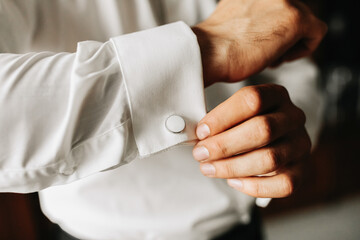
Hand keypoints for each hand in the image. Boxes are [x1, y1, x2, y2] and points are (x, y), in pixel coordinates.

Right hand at [192, 0, 326, 86]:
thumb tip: (265, 21)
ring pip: (304, 22)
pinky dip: (302, 49)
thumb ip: (254, 10)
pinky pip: (317, 32)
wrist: (208, 53)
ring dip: (289, 42)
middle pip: (293, 12)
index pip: (279, 6)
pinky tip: (279, 58)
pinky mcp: (295, 18)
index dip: (273, 24)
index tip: (262, 38)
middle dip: (282, 34)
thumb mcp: (236, 14)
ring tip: (267, 55)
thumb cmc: (216, 43)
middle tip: (264, 50)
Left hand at [192, 84, 310, 197]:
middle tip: (200, 154)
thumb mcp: (232, 111)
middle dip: (225, 145)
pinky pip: (284, 184)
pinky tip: (233, 182)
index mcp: (275, 94)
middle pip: (262, 129)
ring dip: (233, 167)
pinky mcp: (302, 169)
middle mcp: (293, 116)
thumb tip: (187, 129)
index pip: (252, 99)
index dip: (222, 116)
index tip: (200, 132)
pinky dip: (255, 187)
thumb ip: (215, 116)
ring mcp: (301, 144)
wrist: (266, 140)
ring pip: (270, 159)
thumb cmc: (241, 124)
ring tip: (209, 169)